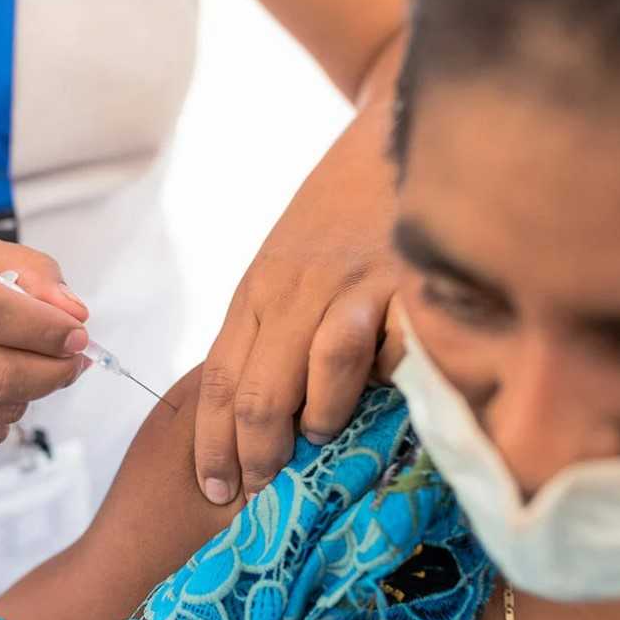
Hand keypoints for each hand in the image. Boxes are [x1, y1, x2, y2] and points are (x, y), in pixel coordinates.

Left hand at [195, 224, 400, 502]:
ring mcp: (352, 286)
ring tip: (323, 437)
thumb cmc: (344, 206)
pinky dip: (385, 379)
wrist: (396, 129)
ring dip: (319, 421)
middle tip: (262, 490)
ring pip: (318, 374)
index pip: (220, 381)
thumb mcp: (288, 261)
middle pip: (259, 392)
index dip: (212, 443)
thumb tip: (267, 410)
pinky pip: (389, 351)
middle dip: (255, 455)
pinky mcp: (408, 284)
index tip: (211, 488)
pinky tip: (389, 385)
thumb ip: (273, 324)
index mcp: (259, 288)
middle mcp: (296, 290)